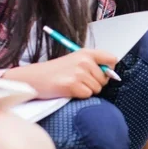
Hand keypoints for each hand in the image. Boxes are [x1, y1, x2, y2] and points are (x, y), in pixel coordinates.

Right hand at [4, 48, 118, 99]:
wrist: (35, 78)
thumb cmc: (55, 71)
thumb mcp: (75, 61)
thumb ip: (93, 64)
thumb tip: (112, 75)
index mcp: (86, 52)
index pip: (112, 59)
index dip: (109, 70)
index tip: (100, 74)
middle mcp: (84, 60)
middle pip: (105, 79)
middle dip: (95, 83)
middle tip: (78, 81)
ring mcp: (78, 72)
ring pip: (97, 89)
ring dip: (86, 90)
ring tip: (72, 84)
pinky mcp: (73, 85)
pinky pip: (87, 95)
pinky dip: (79, 95)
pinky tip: (69, 90)